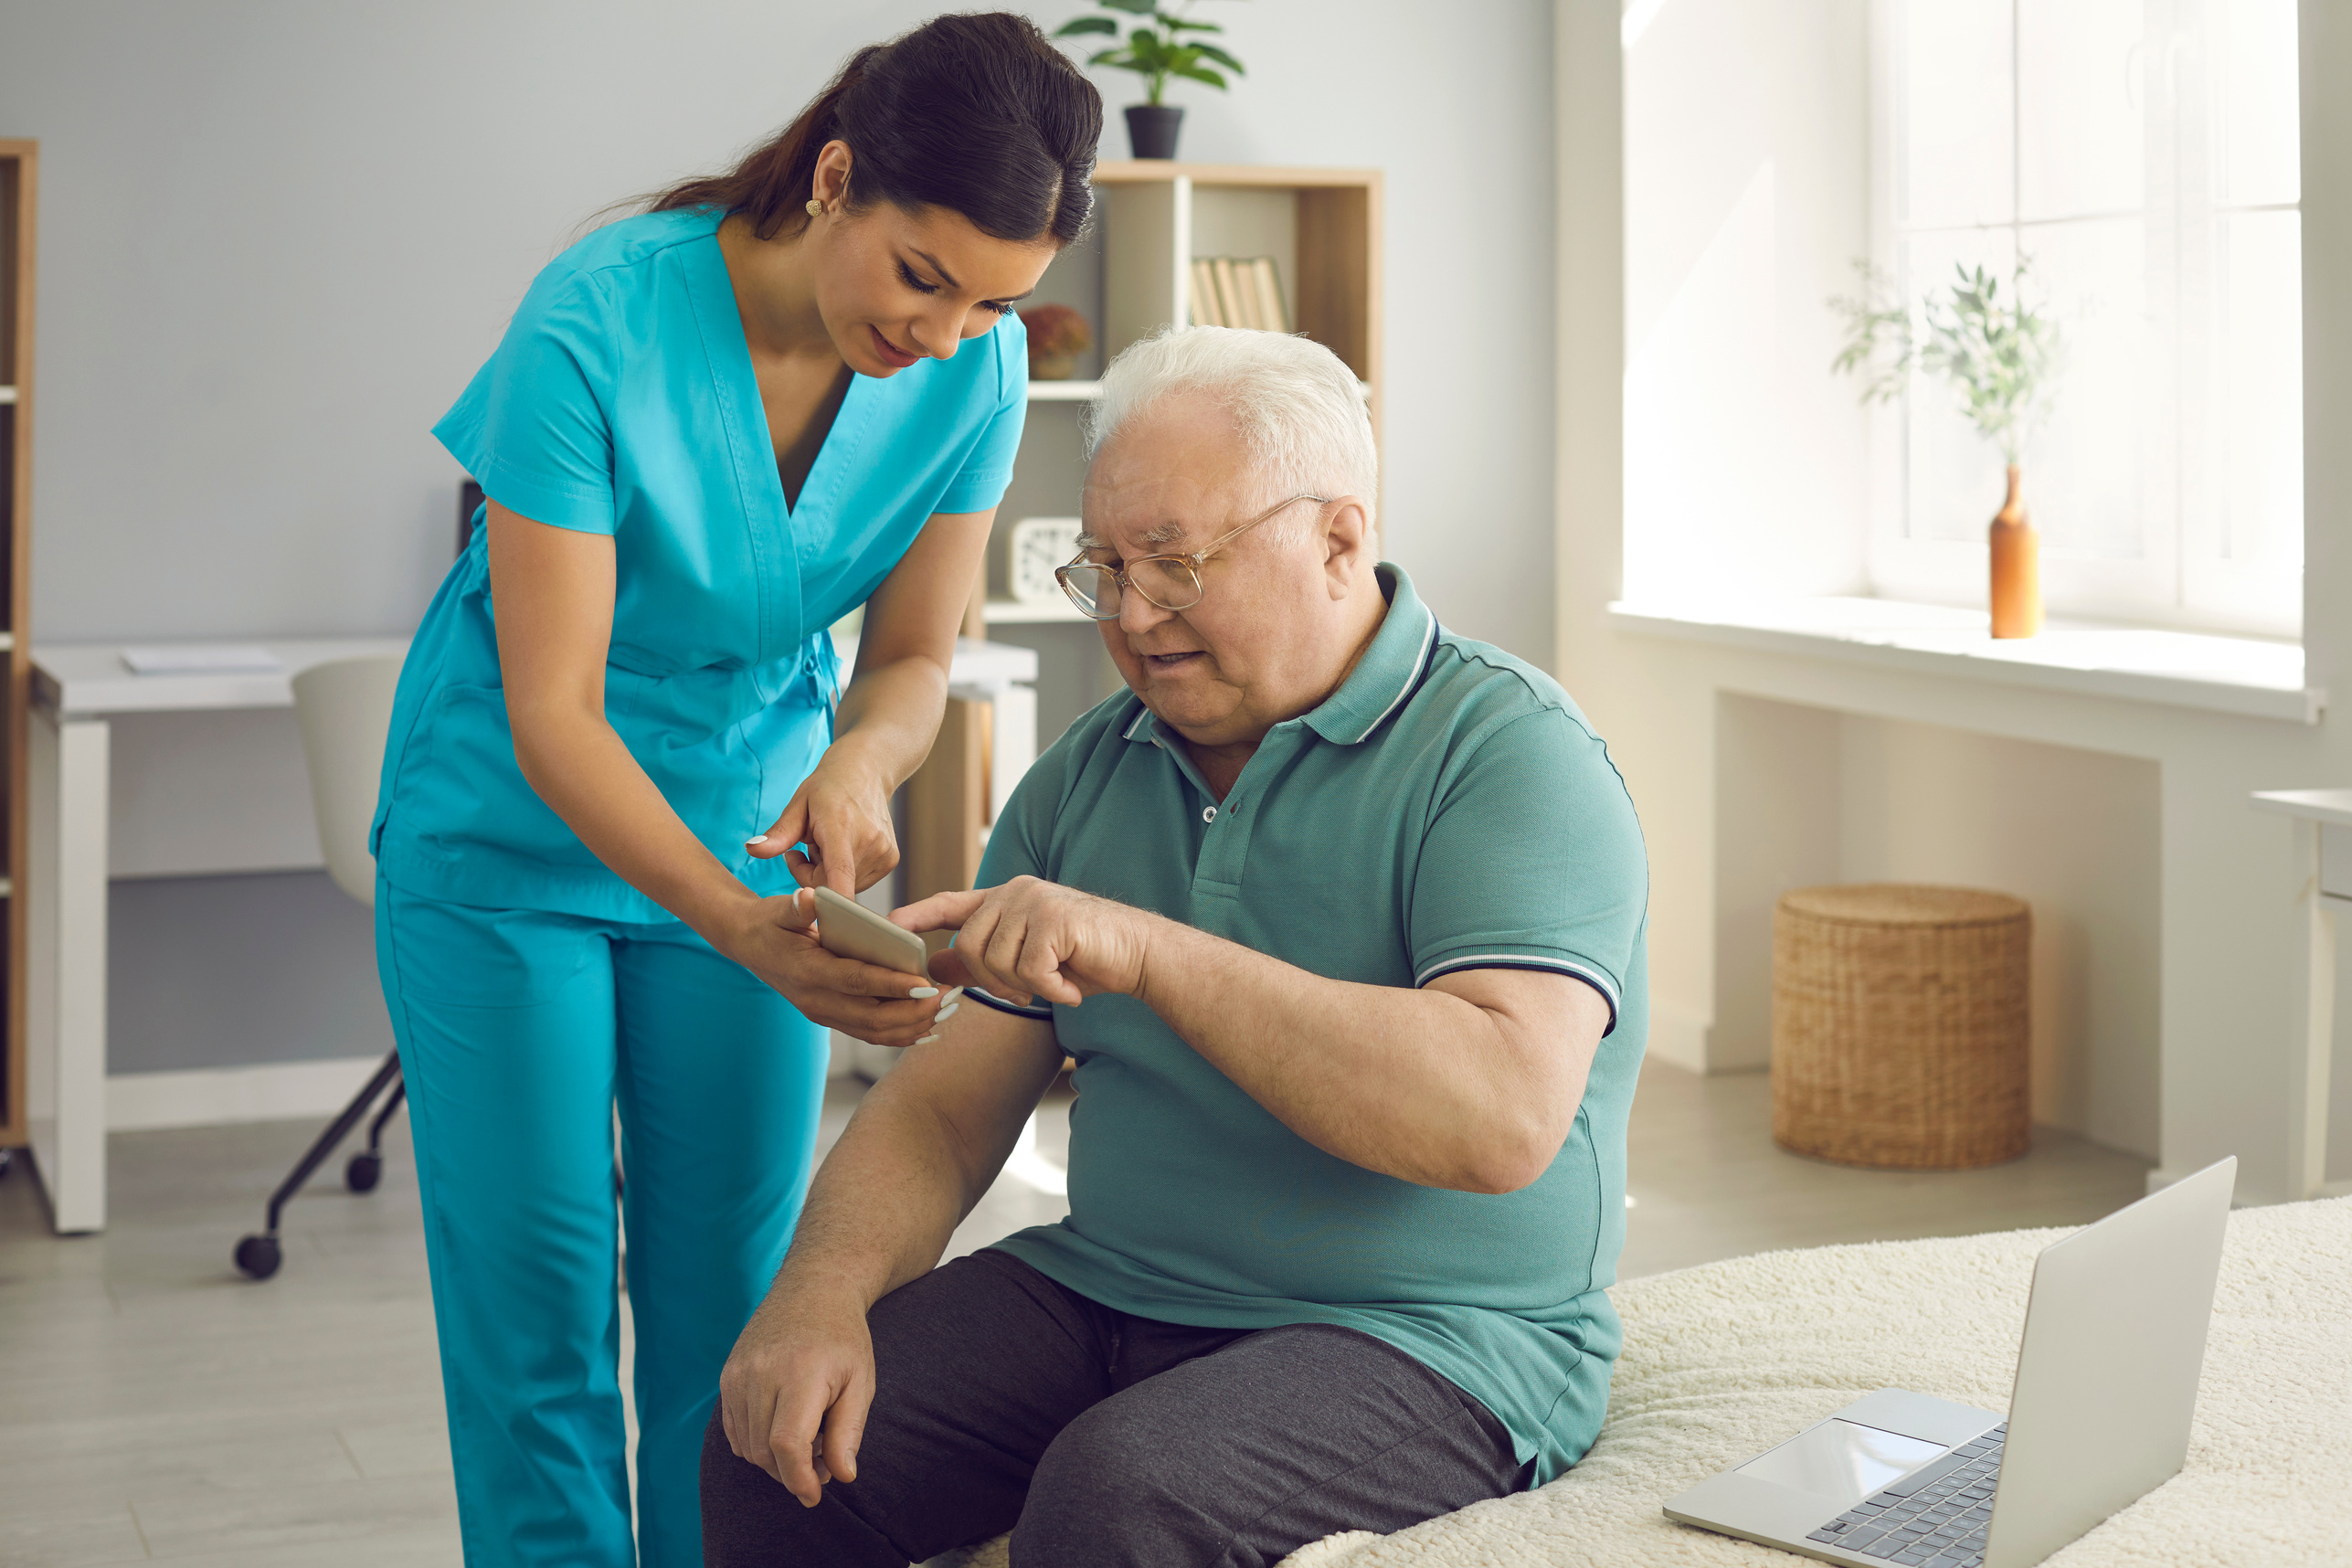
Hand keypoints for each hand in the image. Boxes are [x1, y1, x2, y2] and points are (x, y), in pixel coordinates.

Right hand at [719, 1280, 874, 1505]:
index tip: (814, 1496)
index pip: (787, 1443)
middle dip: (792, 1472)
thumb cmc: (843, 1339)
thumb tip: (842, 1477)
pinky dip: (756, 1443)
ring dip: (775, 1460)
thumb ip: (849, 1431)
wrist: (813, 1288)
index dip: (798, 1478)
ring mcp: (739, 1373)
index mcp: (800, 1372)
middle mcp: (761, 1372)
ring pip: (747, 1445)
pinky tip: (783, 1429)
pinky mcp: (727, 1376)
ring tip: (808, 1440)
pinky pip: (734, 1430)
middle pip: (765, 1450)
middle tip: (822, 1464)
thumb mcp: (861, 1382)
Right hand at [721, 888, 957, 1046]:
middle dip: (912, 1011)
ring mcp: (823, 1014)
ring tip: (945, 1012)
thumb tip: (808, 898)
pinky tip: (927, 1029)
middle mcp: (816, 1001)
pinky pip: (870, 1034)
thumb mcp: (780, 910)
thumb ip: (797, 908)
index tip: (924, 983)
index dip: (891, 984)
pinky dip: (899, 1035)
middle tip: (946, 1000)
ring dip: (911, 1027)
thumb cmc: (771, 922)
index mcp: (808, 972)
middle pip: (872, 1017)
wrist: (749, 945)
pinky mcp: (832, 1018)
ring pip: (874, 1032)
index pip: (856, 981)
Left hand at [748, 749, 897, 895]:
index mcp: (842, 827)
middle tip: (805, 849)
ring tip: (827, 845)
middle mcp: (870, 842)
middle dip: (811, 876)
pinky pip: (858, 882)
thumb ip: (778, 833)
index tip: (820, 916)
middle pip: (831, 885)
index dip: (830, 899)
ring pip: (844, 887)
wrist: (865, 772)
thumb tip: (751, 849)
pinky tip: (842, 849)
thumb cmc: (827, 789)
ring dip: (828, 875)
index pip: (840, 873)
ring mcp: (885, 853)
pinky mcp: (890, 861)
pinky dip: (845, 873)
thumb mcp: (797, 805)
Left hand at [894, 877, 1155, 1008]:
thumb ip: (981, 960)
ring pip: (997, 960)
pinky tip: (1071, 987)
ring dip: (1026, 987)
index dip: (919, 914)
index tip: (888, 925)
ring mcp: (1035, 900)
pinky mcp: (1054, 918)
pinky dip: (1050, 988)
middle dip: (994, 981)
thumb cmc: (1085, 959)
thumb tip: (934, 963)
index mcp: (1007, 898)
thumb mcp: (1026, 963)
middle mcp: (1017, 891)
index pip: (952, 903)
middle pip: (970, 945)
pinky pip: (1029, 969)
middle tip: (1028, 994)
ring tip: (1056, 984)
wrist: (1139, 955)